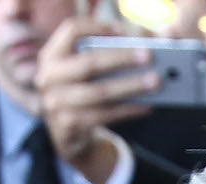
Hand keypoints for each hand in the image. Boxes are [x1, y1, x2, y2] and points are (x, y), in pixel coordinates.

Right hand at [35, 17, 157, 183]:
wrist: (66, 135)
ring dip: (130, 86)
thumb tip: (145, 44)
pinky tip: (147, 106)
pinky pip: (104, 115)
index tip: (123, 30)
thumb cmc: (82, 92)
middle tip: (149, 56)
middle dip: (121, 58)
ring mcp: (56, 103)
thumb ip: (106, 55)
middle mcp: (49, 76)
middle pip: (89, 63)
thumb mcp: (83, 71)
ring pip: (99, 92)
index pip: (71, 30)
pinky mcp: (68, 126)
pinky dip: (128, 110)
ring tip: (156, 81)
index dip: (97, 26)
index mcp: (52, 54)